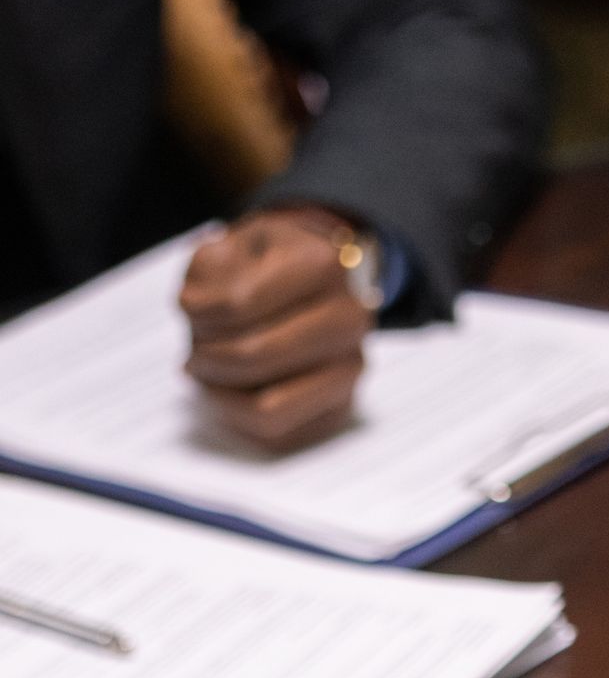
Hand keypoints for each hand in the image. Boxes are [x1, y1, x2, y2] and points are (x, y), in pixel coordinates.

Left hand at [179, 206, 372, 448]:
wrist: (318, 285)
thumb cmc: (271, 263)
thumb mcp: (234, 241)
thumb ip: (208, 267)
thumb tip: (196, 309)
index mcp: (323, 265)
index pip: (239, 303)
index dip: (199, 312)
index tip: (189, 309)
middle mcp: (348, 319)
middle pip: (253, 357)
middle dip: (209, 356)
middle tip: (196, 349)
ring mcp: (350, 369)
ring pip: (267, 409)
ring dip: (221, 394)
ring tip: (210, 372)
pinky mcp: (341, 409)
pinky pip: (276, 436)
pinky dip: (239, 417)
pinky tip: (231, 390)